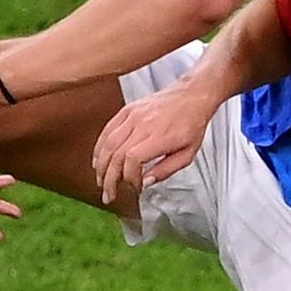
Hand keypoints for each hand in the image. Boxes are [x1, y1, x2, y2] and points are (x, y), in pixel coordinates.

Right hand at [91, 81, 215, 207]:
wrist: (191, 95)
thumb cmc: (192, 123)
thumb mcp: (187, 154)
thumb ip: (165, 170)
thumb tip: (145, 183)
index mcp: (160, 136)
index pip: (133, 159)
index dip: (130, 178)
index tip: (135, 188)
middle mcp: (143, 125)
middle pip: (116, 154)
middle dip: (109, 179)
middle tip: (108, 195)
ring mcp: (133, 116)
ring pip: (108, 143)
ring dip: (101, 165)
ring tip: (100, 181)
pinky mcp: (127, 110)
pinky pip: (108, 130)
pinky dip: (99, 147)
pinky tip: (98, 160)